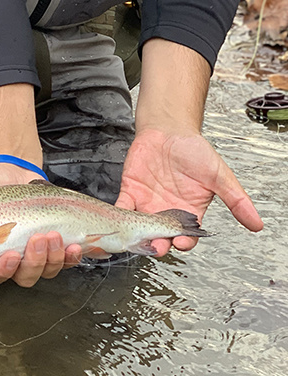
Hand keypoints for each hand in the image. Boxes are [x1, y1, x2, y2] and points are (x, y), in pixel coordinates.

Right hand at [0, 161, 82, 288]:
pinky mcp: (58, 245)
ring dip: (53, 258)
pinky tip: (75, 246)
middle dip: (34, 262)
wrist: (13, 169)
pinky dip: (73, 257)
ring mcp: (37, 255)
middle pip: (24, 277)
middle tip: (39, 240)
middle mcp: (14, 260)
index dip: (3, 271)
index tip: (8, 255)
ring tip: (53, 236)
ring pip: (47, 271)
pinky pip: (68, 262)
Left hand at [115, 128, 263, 256]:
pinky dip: (118, 215)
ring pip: (140, 228)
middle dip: (159, 245)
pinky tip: (118, 220)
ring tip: (139, 239)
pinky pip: (122, 208)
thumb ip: (236, 200)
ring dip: (137, 236)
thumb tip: (257, 224)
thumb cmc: (194, 150)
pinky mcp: (130, 191)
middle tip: (157, 247)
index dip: (183, 241)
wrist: (169, 128)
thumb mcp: (219, 175)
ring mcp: (147, 203)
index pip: (186, 236)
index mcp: (188, 212)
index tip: (182, 242)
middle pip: (161, 237)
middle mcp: (167, 212)